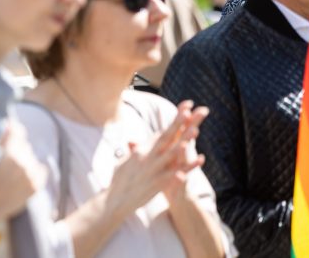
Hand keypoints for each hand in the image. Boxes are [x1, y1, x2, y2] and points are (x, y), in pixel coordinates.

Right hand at [0, 122, 46, 226]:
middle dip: (18, 149)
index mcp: (10, 155)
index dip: (15, 130)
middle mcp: (23, 164)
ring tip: (13, 173)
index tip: (12, 130)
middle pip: (25, 145)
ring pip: (32, 157)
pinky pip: (41, 168)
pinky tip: (22, 177)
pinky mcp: (37, 186)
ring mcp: (31, 176)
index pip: (18, 132)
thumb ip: (2, 139)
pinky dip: (34, 170)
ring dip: (25, 160)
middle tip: (7, 162)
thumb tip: (11, 123)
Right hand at [105, 101, 206, 215]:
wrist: (113, 201)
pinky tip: (193, 165)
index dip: (173, 121)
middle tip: (191, 110)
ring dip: (183, 141)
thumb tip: (135, 143)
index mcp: (142, 150)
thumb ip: (134, 151)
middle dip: (179, 123)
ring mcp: (152, 170)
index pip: (161, 132)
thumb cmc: (119, 180)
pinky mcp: (156, 185)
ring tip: (195, 130)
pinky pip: (172, 176)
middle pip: (166, 137)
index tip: (185, 107)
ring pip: (170, 153)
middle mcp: (147, 157)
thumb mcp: (126, 160)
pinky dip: (183, 170)